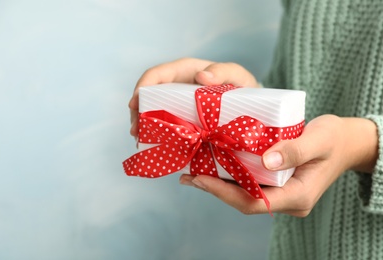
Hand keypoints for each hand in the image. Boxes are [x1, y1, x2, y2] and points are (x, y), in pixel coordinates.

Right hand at [129, 57, 257, 136]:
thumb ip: (223, 71)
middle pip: (148, 96)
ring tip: (141, 142)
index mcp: (185, 71)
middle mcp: (177, 86)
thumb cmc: (242, 86)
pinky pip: (165, 124)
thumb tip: (201, 76)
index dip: (140, 88)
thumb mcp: (237, 75)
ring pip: (153, 112)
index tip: (133, 105)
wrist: (250, 106)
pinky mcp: (182, 118)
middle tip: (135, 132)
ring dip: (144, 126)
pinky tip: (157, 145)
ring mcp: (177, 103)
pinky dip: (158, 134)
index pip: (155, 74)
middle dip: (137, 112)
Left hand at [180, 115, 377, 216]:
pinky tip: (213, 166)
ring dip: (219, 184)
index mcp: (298, 196)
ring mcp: (281, 194)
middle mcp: (287, 200)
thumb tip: (267, 160)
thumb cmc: (335, 139)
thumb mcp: (320, 139)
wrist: (346, 142)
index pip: (254, 202)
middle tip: (189, 177)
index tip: (201, 179)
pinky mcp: (277, 184)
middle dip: (215, 190)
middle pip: (244, 201)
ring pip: (244, 194)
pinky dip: (230, 176)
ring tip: (192, 173)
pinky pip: (250, 184)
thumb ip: (295, 149)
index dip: (225, 192)